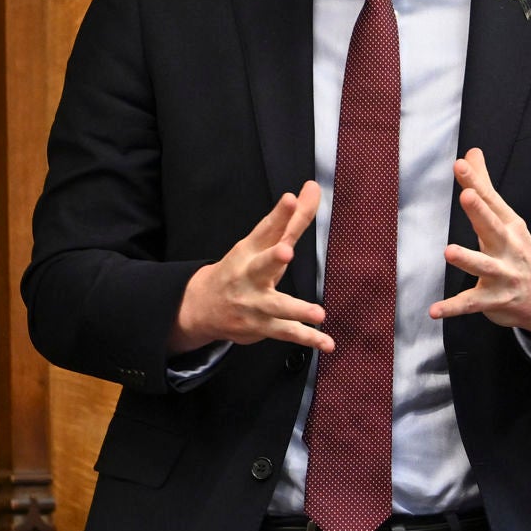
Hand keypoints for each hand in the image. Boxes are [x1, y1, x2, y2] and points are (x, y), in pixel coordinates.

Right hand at [172, 183, 331, 353]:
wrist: (202, 307)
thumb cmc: (242, 269)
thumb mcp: (261, 243)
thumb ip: (290, 219)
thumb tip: (311, 187)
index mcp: (250, 250)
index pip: (267, 229)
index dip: (279, 214)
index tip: (291, 198)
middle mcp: (250, 275)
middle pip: (262, 265)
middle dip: (273, 258)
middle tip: (285, 252)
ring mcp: (254, 303)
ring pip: (277, 307)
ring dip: (297, 311)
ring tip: (318, 314)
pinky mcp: (261, 326)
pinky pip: (287, 333)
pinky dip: (308, 338)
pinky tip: (328, 343)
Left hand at [433, 152, 530, 334]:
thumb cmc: (518, 251)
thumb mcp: (506, 218)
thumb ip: (484, 186)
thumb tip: (471, 151)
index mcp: (509, 225)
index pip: (490, 200)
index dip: (475, 183)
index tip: (459, 165)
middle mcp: (508, 248)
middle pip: (493, 227)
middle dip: (480, 212)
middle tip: (466, 195)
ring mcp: (502, 275)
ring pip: (483, 266)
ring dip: (468, 259)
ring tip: (449, 252)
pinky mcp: (493, 299)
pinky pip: (471, 304)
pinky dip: (453, 308)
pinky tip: (434, 311)